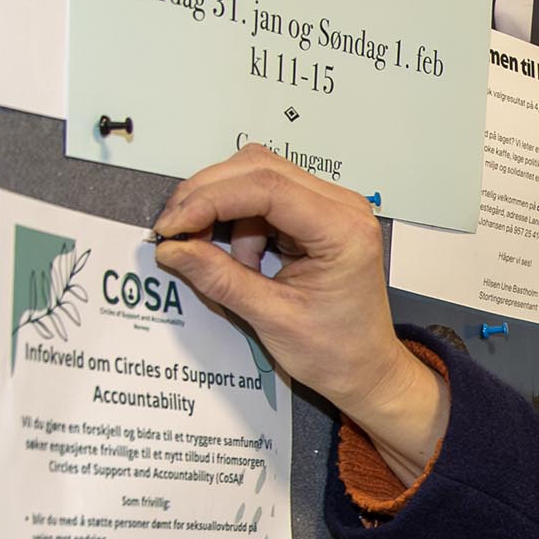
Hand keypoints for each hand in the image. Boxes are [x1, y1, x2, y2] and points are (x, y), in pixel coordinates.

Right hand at [151, 149, 448, 477]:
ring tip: (230, 266)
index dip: (209, 199)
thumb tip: (171, 248)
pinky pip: (264, 198)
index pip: (266, 187)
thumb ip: (219, 278)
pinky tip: (246, 262)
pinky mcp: (316, 214)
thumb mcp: (271, 318)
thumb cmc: (336, 351)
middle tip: (175, 234)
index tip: (172, 227)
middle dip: (207, 197)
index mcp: (343, 230)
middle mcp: (343, 206)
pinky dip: (240, 223)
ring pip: (256, 177)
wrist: (366, 369)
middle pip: (258, 168)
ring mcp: (331, 206)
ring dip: (225, 214)